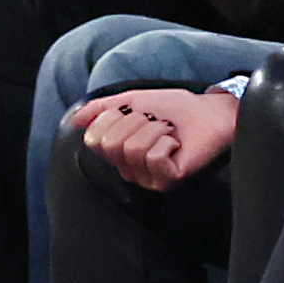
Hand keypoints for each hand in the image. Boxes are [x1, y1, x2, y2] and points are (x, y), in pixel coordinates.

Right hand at [76, 85, 243, 192]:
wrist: (207, 112)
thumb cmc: (173, 108)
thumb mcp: (131, 100)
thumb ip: (101, 109)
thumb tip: (75, 120)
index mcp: (118, 152)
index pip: (94, 138)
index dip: (113, 117)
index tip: (133, 112)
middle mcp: (130, 169)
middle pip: (111, 145)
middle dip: (135, 122)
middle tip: (153, 122)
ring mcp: (148, 178)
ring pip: (132, 150)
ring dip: (154, 129)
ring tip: (166, 131)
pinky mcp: (167, 181)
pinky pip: (153, 158)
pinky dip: (166, 141)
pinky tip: (175, 144)